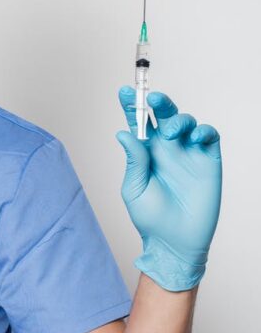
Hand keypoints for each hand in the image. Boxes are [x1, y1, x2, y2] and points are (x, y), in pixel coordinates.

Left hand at [116, 87, 221, 290]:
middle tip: (151, 98)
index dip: (132, 106)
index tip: (124, 91)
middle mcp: (167, 149)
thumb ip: (134, 161)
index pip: (138, 124)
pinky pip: (209, 136)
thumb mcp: (135, 189)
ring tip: (171, 133)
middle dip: (157, 102)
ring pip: (186, 121)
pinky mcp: (208, 161)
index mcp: (146, 153)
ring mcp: (188, 153)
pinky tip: (194, 137)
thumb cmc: (150, 218)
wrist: (175, 241)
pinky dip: (203, 130)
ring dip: (179, 119)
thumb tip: (123, 133)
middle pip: (163, 116)